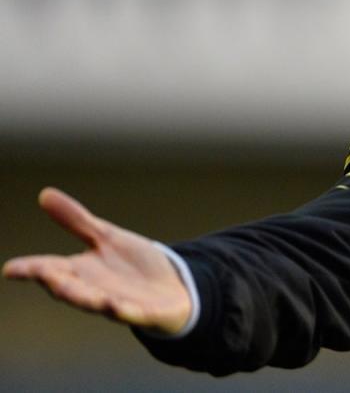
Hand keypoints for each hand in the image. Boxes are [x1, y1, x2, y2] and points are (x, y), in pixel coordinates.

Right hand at [3, 187, 191, 334]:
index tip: (10, 269)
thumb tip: (44, 194)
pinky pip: (130, 314)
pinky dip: (122, 310)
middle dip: (56, 282)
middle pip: (70, 288)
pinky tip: (115, 305)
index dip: (31, 269)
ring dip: (84, 298)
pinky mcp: (143, 313)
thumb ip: (77, 221)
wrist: (174, 288)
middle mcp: (95, 290)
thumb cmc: (134, 266)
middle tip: (42, 273)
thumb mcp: (107, 237)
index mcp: (83, 272)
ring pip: (95, 303)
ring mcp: (117, 304)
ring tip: (67, 288)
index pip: (51, 269)